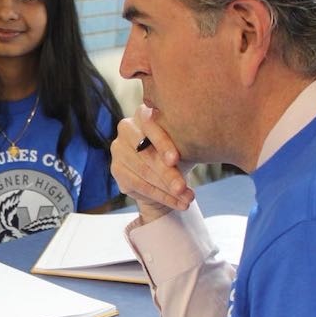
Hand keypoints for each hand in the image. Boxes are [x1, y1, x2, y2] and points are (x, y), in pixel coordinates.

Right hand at [110, 106, 194, 222]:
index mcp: (144, 113)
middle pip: (146, 153)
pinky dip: (160, 196)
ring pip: (143, 172)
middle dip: (167, 174)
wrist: (164, 173)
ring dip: (166, 189)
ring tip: (187, 198)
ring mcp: (118, 149)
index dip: (162, 144)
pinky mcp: (116, 169)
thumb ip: (184, 144)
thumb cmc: (179, 153)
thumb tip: (199, 149)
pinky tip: (177, 202)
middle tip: (183, 188)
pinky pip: (139, 185)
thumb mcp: (184, 146)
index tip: (175, 160)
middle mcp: (126, 128)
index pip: (150, 126)